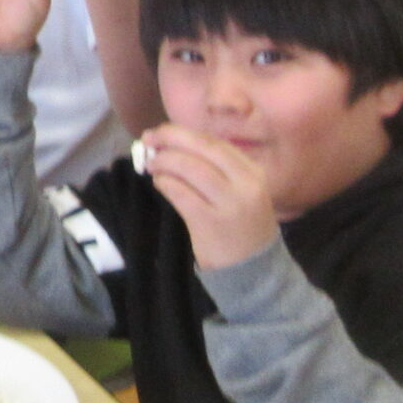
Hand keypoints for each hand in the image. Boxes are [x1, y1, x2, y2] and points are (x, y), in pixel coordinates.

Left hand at [138, 125, 279, 269]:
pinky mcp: (210, 223)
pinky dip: (164, 182)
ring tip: (152, 165)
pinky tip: (160, 183)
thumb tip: (171, 143)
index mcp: (253, 173)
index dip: (183, 133)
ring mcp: (230, 204)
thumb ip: (215, 168)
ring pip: (189, 168)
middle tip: (148, 139)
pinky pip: (180, 193)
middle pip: (202, 148)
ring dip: (164, 161)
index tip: (161, 132)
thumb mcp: (240, 192)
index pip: (214, 142)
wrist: (254, 270)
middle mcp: (246, 185)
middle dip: (170, 139)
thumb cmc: (240, 225)